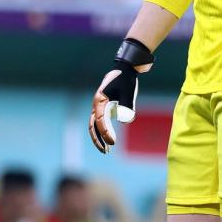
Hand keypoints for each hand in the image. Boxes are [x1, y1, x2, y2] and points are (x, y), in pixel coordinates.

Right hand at [88, 39, 152, 153]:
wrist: (125, 69)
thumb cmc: (126, 80)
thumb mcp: (128, 92)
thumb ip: (127, 106)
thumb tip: (125, 121)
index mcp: (100, 100)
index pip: (100, 121)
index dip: (105, 132)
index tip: (113, 142)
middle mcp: (97, 105)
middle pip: (93, 126)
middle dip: (98, 140)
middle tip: (106, 151)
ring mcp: (99, 107)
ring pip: (95, 126)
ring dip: (99, 138)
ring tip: (107, 150)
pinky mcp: (104, 108)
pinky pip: (101, 122)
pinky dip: (103, 131)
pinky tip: (110, 139)